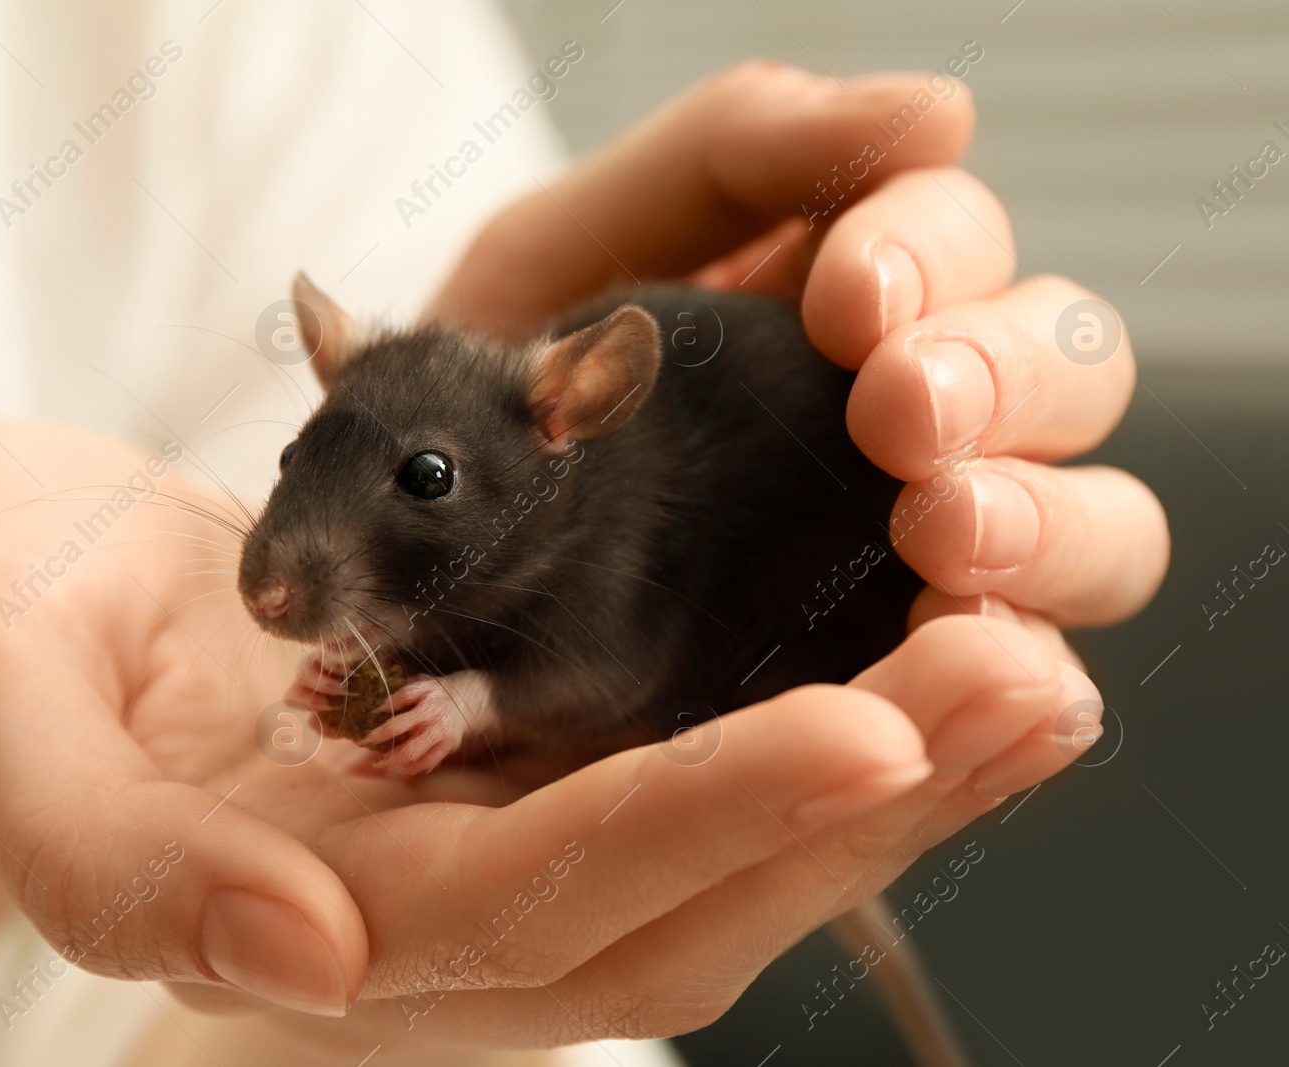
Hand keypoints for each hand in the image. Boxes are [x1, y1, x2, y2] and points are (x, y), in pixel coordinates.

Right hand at [0, 423, 1098, 1054]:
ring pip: (705, 852)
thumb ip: (109, 855)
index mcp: (299, 909)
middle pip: (669, 898)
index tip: (868, 725)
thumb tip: (300, 956)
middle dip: (852, 802)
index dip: (696, 818)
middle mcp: (419, 904)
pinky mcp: (505, 764)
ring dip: (872, 773)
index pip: (531, 898)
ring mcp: (475, 839)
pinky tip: (915, 652)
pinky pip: (684, 769)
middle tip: (1024, 680)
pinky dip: (806, 721)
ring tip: (1026, 668)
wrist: (20, 583)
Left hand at [429, 62, 1168, 651]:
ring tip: (945, 532)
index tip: (852, 303)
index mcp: (857, 307)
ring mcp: (928, 565)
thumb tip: (943, 111)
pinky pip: (1034, 681)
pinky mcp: (904, 690)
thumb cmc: (491, 404)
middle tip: (902, 414)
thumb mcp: (571, 250)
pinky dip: (1036, 671)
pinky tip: (980, 658)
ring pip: (1098, 527)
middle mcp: (921, 428)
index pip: (965, 248)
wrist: (407, 580)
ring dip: (1051, 521)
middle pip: (1072, 376)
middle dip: (1006, 380)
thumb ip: (730, 160)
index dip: (936, 256)